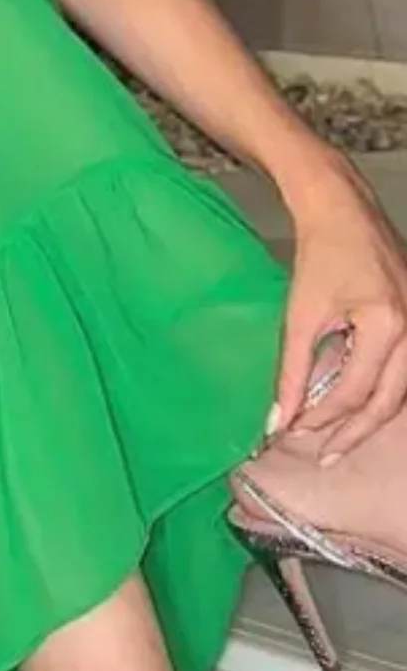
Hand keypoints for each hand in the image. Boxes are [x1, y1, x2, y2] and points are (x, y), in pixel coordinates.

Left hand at [273, 153, 406, 462]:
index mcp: (388, 325)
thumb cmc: (321, 256)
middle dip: (354, 433)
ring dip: (369, 418)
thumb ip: (290, 373)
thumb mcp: (299, 318)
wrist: (343, 212)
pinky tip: (357, 408)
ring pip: (402, 391)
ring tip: (338, 442)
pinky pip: (404, 371)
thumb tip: (278, 420)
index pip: (355, 392)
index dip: (322, 418)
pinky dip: (381, 393)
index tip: (291, 432)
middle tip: (323, 458)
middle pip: (390, 402)